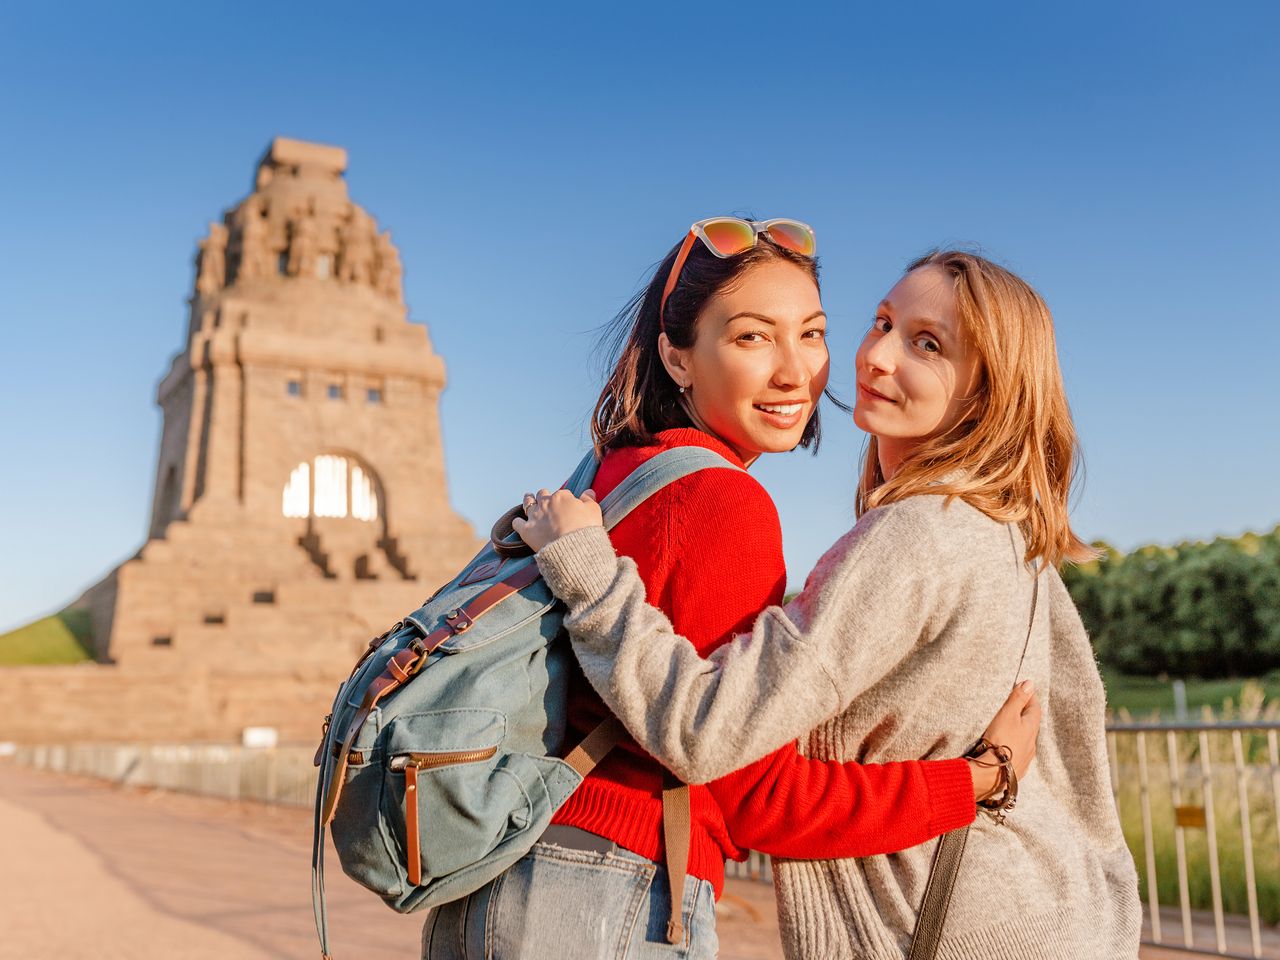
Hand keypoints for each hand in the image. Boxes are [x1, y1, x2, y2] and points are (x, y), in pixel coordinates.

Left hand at [512, 488, 603, 551]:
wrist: (574, 549)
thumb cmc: (586, 530)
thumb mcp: (594, 511)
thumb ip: (589, 500)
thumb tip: (587, 492)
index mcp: (562, 496)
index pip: (563, 494)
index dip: (566, 501)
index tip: (568, 508)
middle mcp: (546, 503)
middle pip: (543, 494)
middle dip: (545, 497)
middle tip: (548, 503)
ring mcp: (535, 516)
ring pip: (527, 503)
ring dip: (528, 501)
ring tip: (528, 499)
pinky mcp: (526, 530)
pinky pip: (517, 523)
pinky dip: (518, 523)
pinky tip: (520, 524)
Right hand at [967, 680, 1039, 800]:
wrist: (994, 774)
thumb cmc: (1001, 740)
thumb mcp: (1007, 714)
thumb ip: (1018, 699)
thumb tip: (1030, 683)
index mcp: (1031, 728)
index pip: (1035, 708)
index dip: (1029, 697)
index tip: (1023, 689)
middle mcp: (1032, 743)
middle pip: (1031, 724)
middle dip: (1024, 714)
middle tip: (1014, 705)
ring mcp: (1025, 757)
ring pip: (1025, 739)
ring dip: (1018, 731)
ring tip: (1007, 726)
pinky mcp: (1016, 768)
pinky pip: (1017, 752)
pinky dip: (1013, 745)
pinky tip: (1005, 747)